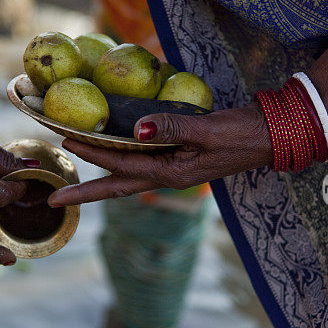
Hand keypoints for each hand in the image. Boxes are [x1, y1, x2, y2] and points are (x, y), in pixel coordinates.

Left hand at [48, 103, 272, 205]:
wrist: (272, 137)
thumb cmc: (243, 135)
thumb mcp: (209, 131)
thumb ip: (173, 128)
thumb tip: (138, 130)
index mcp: (172, 173)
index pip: (123, 165)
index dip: (94, 154)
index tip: (67, 143)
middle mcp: (168, 176)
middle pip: (118, 187)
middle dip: (86, 193)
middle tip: (56, 199)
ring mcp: (174, 170)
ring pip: (128, 177)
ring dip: (100, 176)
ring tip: (75, 176)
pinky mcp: (180, 159)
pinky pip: (143, 164)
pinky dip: (122, 161)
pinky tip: (114, 153)